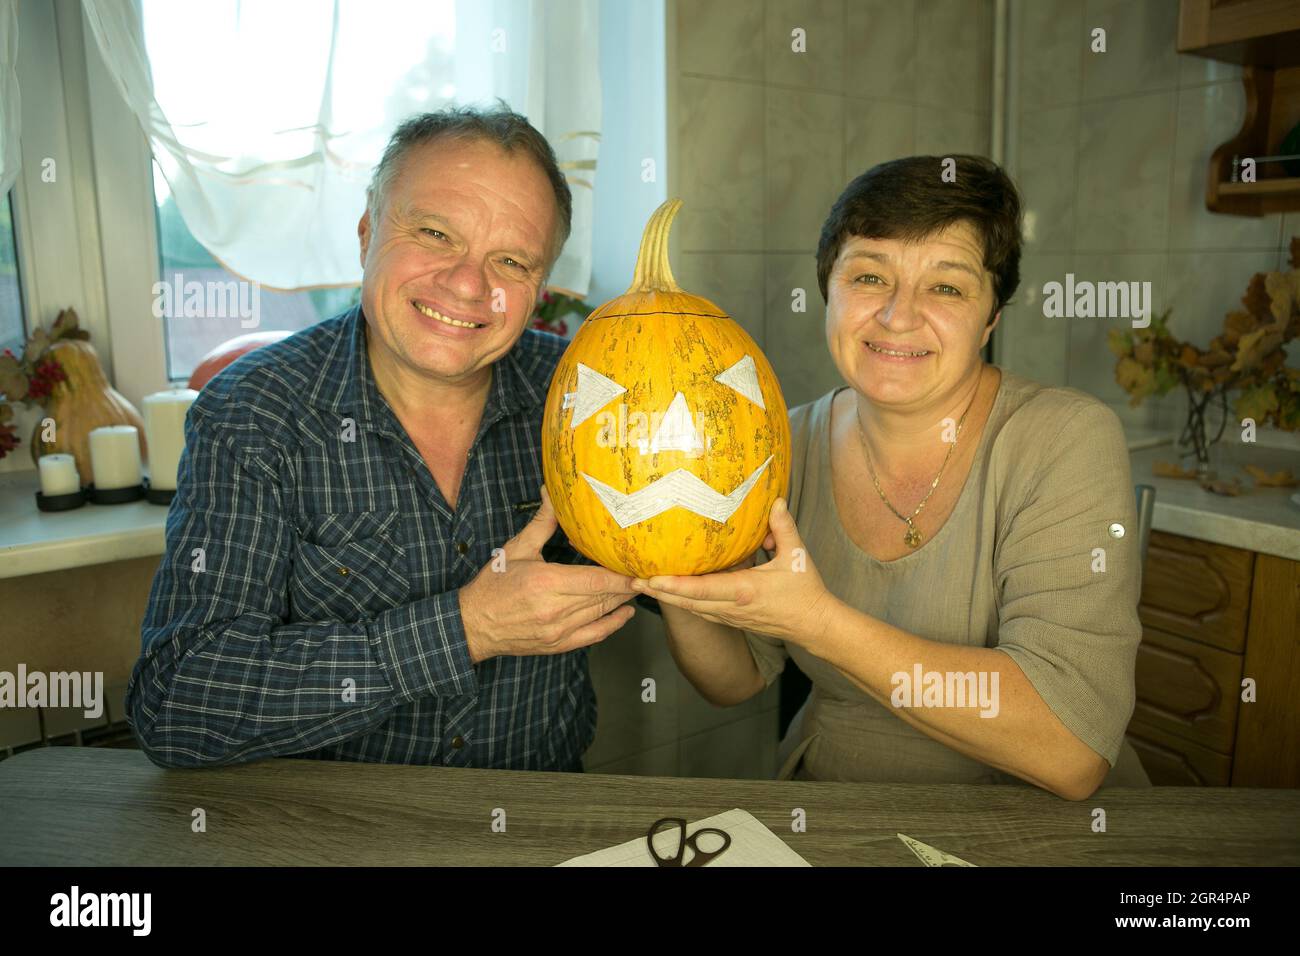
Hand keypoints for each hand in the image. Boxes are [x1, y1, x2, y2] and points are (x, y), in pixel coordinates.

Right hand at [459, 486, 637, 661]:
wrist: (472, 625)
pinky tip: (625, 613)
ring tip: (638, 586)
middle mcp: (555, 609)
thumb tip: (551, 493)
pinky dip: (612, 625)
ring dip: (622, 601)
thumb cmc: (493, 586)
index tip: (640, 566)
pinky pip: (593, 635)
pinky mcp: (558, 645)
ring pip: (601, 614)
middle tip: (646, 570)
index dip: (622, 575)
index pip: (596, 579)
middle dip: (627, 585)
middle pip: (603, 596)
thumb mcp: (517, 550)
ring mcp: (558, 630)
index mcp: (547, 583)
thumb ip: (542, 523)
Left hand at [631, 498, 834, 644]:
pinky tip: (670, 594)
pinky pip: (701, 612)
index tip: (651, 577)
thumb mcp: (797, 555)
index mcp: (743, 591)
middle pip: (686, 602)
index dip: (674, 585)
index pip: (701, 589)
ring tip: (643, 585)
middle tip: (632, 580)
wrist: (814, 624)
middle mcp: (731, 607)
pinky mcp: (732, 621)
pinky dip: (683, 603)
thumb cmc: (806, 591)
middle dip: (658, 592)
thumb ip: (783, 527)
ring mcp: (730, 617)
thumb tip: (774, 501)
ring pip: (691, 609)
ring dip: (666, 598)